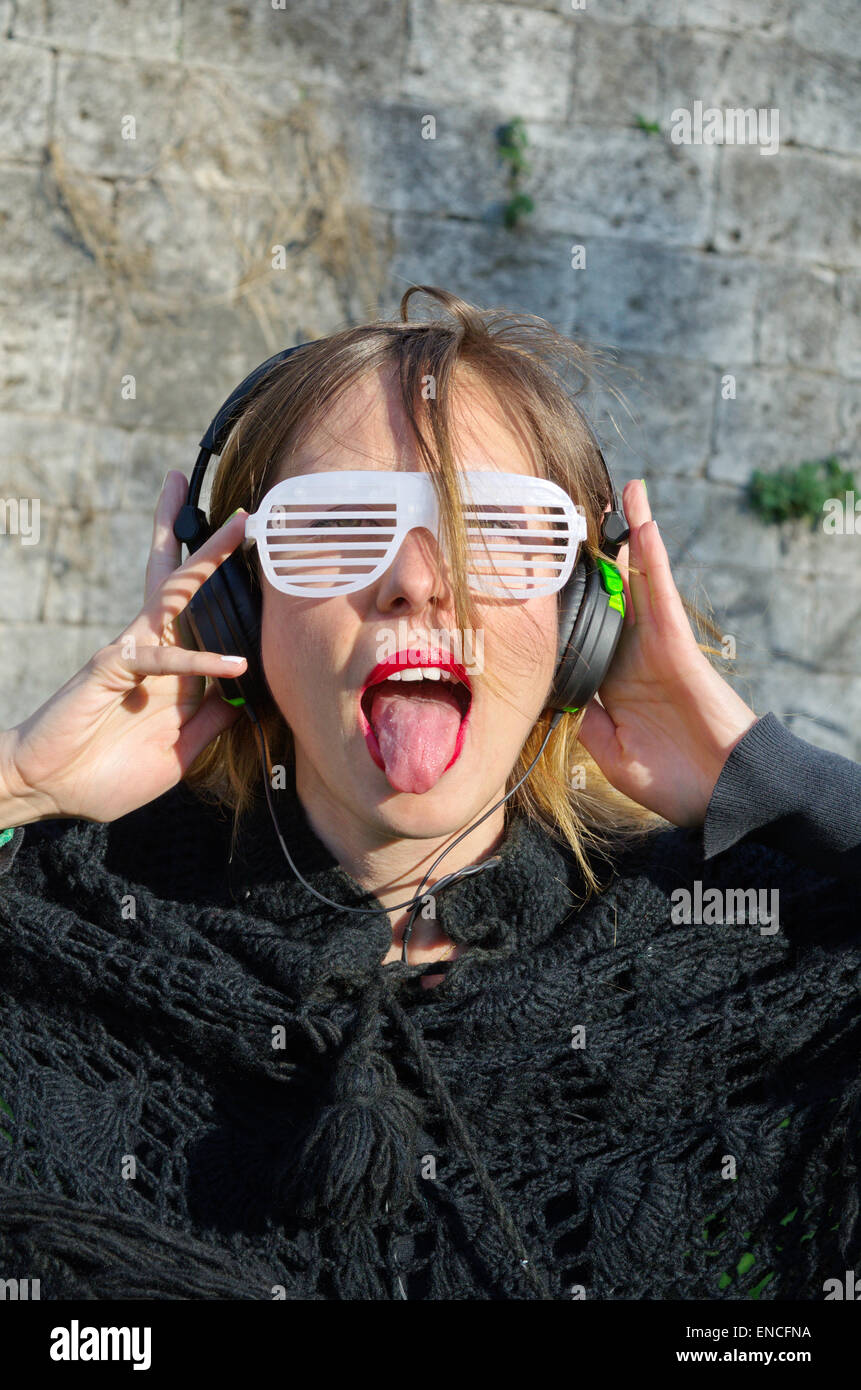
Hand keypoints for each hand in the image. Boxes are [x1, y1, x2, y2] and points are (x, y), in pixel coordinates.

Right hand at [0, 472, 248, 825]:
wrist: (51, 790)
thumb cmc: (109, 773)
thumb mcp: (181, 750)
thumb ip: (213, 720)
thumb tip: (251, 693)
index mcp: (172, 668)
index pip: (206, 619)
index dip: (233, 594)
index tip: (264, 563)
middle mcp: (154, 649)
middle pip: (186, 584)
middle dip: (211, 543)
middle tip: (244, 509)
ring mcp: (132, 652)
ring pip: (174, 592)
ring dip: (206, 558)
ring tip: (238, 525)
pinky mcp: (112, 666)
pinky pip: (162, 657)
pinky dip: (200, 659)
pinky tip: (234, 663)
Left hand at [577, 479, 758, 827]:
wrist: (723, 794)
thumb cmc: (675, 781)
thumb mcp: (612, 755)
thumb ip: (586, 721)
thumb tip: (561, 693)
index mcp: (614, 682)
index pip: (588, 631)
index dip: (568, 602)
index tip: (543, 573)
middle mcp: (633, 655)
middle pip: (614, 592)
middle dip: (602, 554)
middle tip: (584, 510)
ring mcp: (655, 645)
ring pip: (639, 580)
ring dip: (632, 536)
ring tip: (625, 491)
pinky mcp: (676, 644)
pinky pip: (660, 593)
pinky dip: (651, 559)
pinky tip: (642, 525)